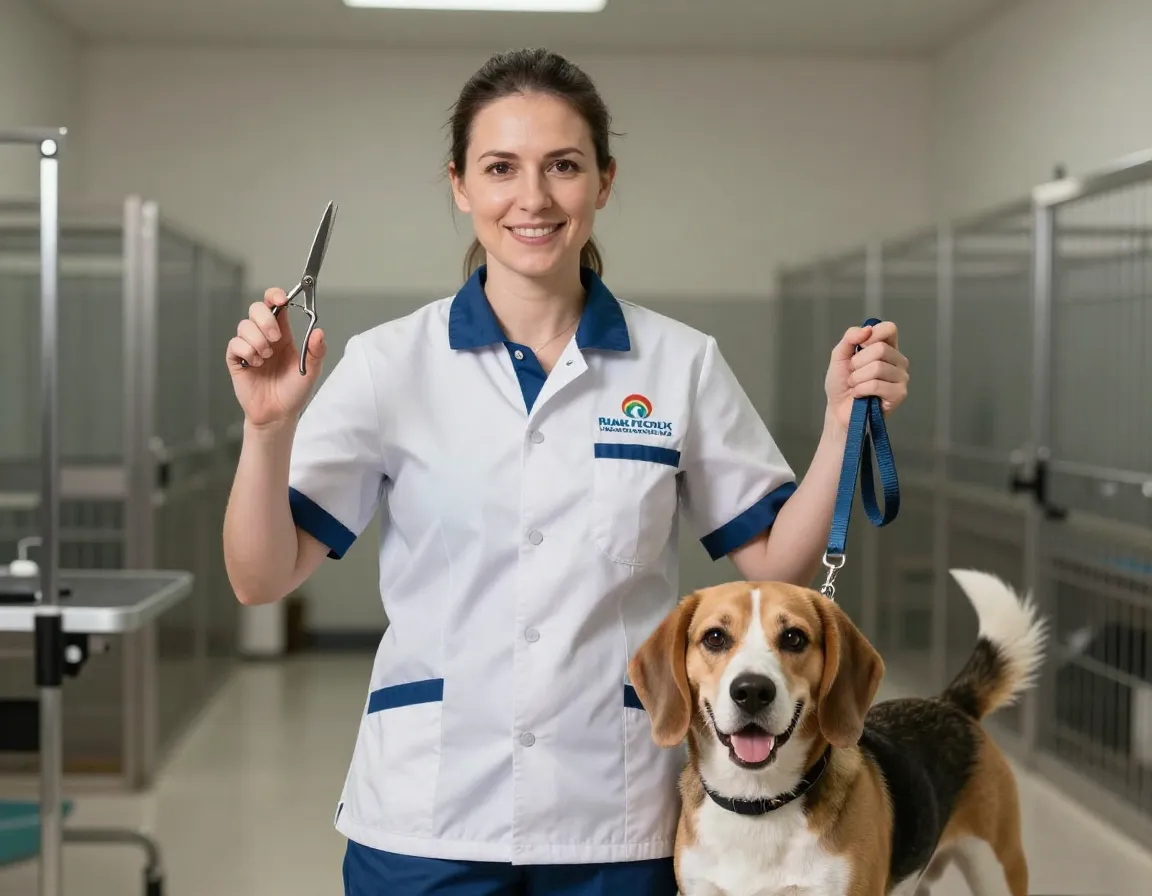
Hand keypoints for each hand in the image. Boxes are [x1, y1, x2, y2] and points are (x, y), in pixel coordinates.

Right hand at [226, 287, 326, 428]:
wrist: (278, 414)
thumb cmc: (294, 392)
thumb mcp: (311, 371)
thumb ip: (316, 352)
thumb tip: (319, 332)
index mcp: (283, 334)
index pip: (275, 305)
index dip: (275, 296)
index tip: (280, 300)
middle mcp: (265, 336)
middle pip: (256, 309)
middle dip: (265, 320)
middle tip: (276, 339)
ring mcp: (249, 347)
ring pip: (244, 325)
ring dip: (257, 340)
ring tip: (266, 358)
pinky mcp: (236, 359)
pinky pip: (234, 343)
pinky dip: (246, 351)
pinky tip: (255, 364)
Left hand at [824, 320, 908, 433]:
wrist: (838, 410)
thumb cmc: (841, 384)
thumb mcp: (840, 355)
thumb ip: (850, 337)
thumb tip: (867, 329)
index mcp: (887, 347)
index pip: (889, 329)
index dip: (871, 336)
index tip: (859, 348)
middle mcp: (898, 360)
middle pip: (880, 349)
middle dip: (857, 363)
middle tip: (853, 373)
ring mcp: (901, 377)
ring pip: (877, 367)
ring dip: (857, 378)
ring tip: (856, 385)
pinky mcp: (899, 394)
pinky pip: (877, 384)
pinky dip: (861, 390)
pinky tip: (860, 395)